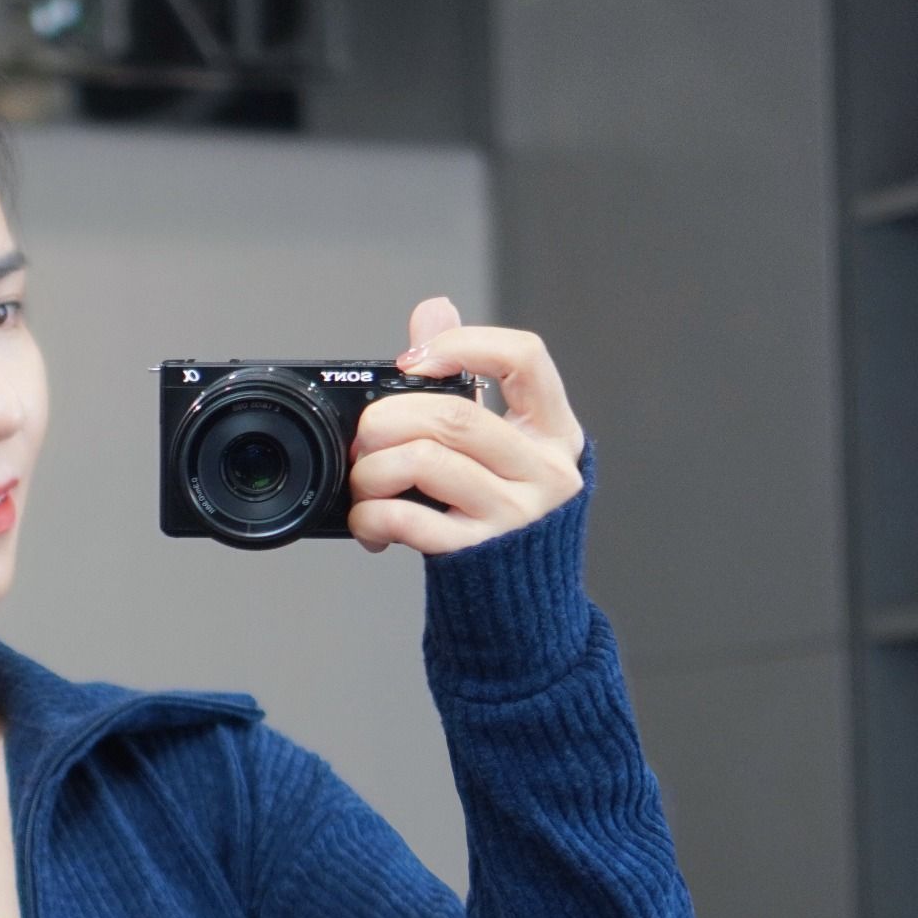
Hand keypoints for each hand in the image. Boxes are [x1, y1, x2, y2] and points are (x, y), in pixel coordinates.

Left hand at [348, 295, 588, 555]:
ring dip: (372, 470)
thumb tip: (433, 310)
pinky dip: (372, 515)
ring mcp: (515, 514)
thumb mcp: (498, 448)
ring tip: (363, 483)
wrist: (518, 606)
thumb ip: (464, 380)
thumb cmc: (501, 518)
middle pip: (455, 415)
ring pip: (427, 461)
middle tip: (366, 437)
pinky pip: (411, 520)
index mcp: (554, 431)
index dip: (465, 344)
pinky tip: (368, 521)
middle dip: (388, 419)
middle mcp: (545, 470)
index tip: (413, 362)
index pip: (526, 357)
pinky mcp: (478, 553)